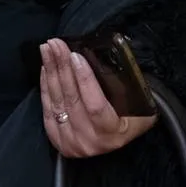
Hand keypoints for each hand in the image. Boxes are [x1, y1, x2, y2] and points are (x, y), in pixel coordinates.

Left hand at [39, 39, 155, 157]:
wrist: (117, 140)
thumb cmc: (134, 116)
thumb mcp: (140, 104)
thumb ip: (126, 86)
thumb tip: (108, 56)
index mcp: (113, 132)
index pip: (95, 105)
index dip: (84, 80)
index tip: (75, 55)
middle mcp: (90, 141)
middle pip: (72, 100)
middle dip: (62, 67)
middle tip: (55, 44)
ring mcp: (71, 142)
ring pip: (57, 102)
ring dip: (51, 72)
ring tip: (47, 50)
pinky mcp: (57, 140)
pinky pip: (48, 110)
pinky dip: (45, 87)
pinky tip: (46, 68)